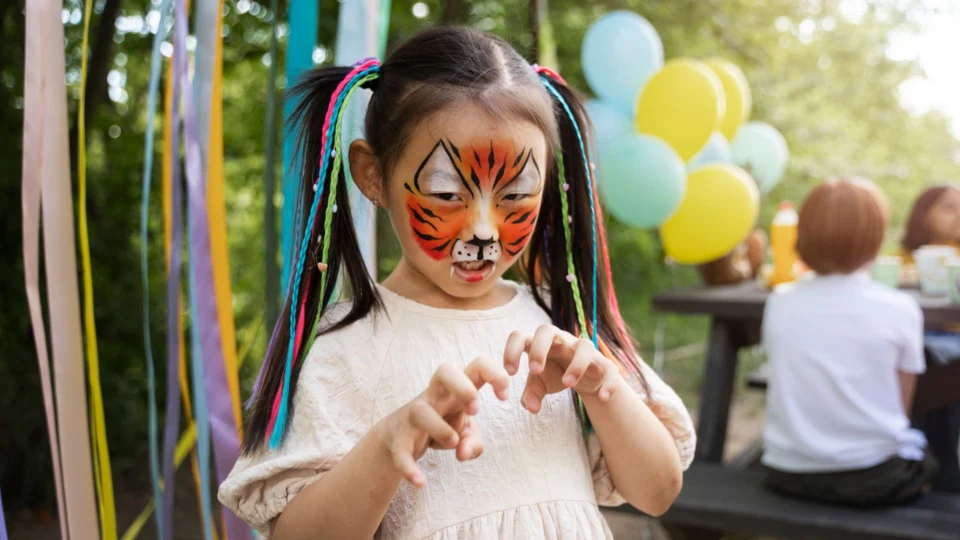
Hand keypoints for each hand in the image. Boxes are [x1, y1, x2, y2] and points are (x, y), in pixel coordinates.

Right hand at [376, 357, 508, 487]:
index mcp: (456, 390)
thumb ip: (473, 443)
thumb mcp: (465, 434)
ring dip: (440, 429)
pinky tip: (420, 482)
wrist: (398, 436)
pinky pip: (400, 450)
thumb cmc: (441, 427)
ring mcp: (414, 414)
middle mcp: (435, 396)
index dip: (495, 375)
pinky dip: (409, 467)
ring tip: (453, 443)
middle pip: (444, 371)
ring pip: (421, 410)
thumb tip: (463, 452)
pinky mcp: (399, 437)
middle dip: (464, 388)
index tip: (503, 397)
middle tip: (476, 410)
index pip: (476, 365)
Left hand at [503, 325, 621, 413]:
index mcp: (540, 343)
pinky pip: (608, 368)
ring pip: (583, 346)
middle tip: (535, 370)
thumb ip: (531, 394)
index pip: (521, 336)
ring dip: (576, 365)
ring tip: (567, 384)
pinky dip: (607, 383)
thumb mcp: (540, 385)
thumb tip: (531, 408)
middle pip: (547, 329)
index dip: (512, 350)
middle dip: (539, 349)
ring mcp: (583, 350)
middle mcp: (560, 341)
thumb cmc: (555, 374)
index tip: (510, 372)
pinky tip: (603, 397)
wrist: (584, 378)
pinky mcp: (603, 363)